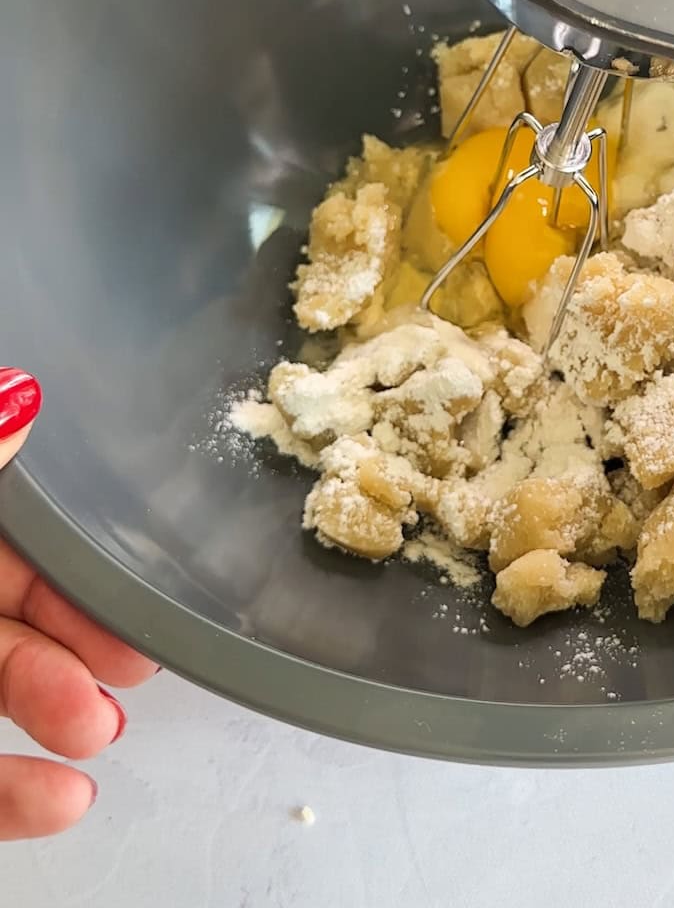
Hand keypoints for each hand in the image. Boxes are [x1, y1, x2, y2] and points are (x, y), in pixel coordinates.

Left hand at [0, 369, 157, 840]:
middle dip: (84, 639)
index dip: (76, 556)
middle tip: (136, 659)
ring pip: (4, 691)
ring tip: (102, 729)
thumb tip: (21, 397)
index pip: (23, 536)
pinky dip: (15, 796)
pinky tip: (60, 801)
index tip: (136, 575)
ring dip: (62, 714)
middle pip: (23, 617)